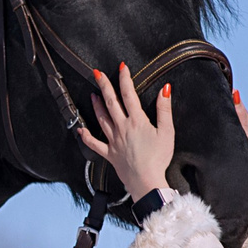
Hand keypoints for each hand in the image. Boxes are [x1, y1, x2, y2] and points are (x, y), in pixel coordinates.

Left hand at [78, 70, 247, 203]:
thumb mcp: (167, 132)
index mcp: (137, 121)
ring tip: (92, 94)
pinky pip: (94, 144)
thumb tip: (166, 89)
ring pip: (101, 119)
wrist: (147, 181)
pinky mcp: (109, 154)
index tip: (122, 67)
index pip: (129, 94)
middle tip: (97, 73)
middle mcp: (122, 128)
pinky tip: (80, 129)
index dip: (125, 79)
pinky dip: (86, 136)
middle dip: (104, 85)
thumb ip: (165, 109)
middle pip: (111, 102)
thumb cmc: (159, 158)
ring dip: (96, 105)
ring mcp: (113, 141)